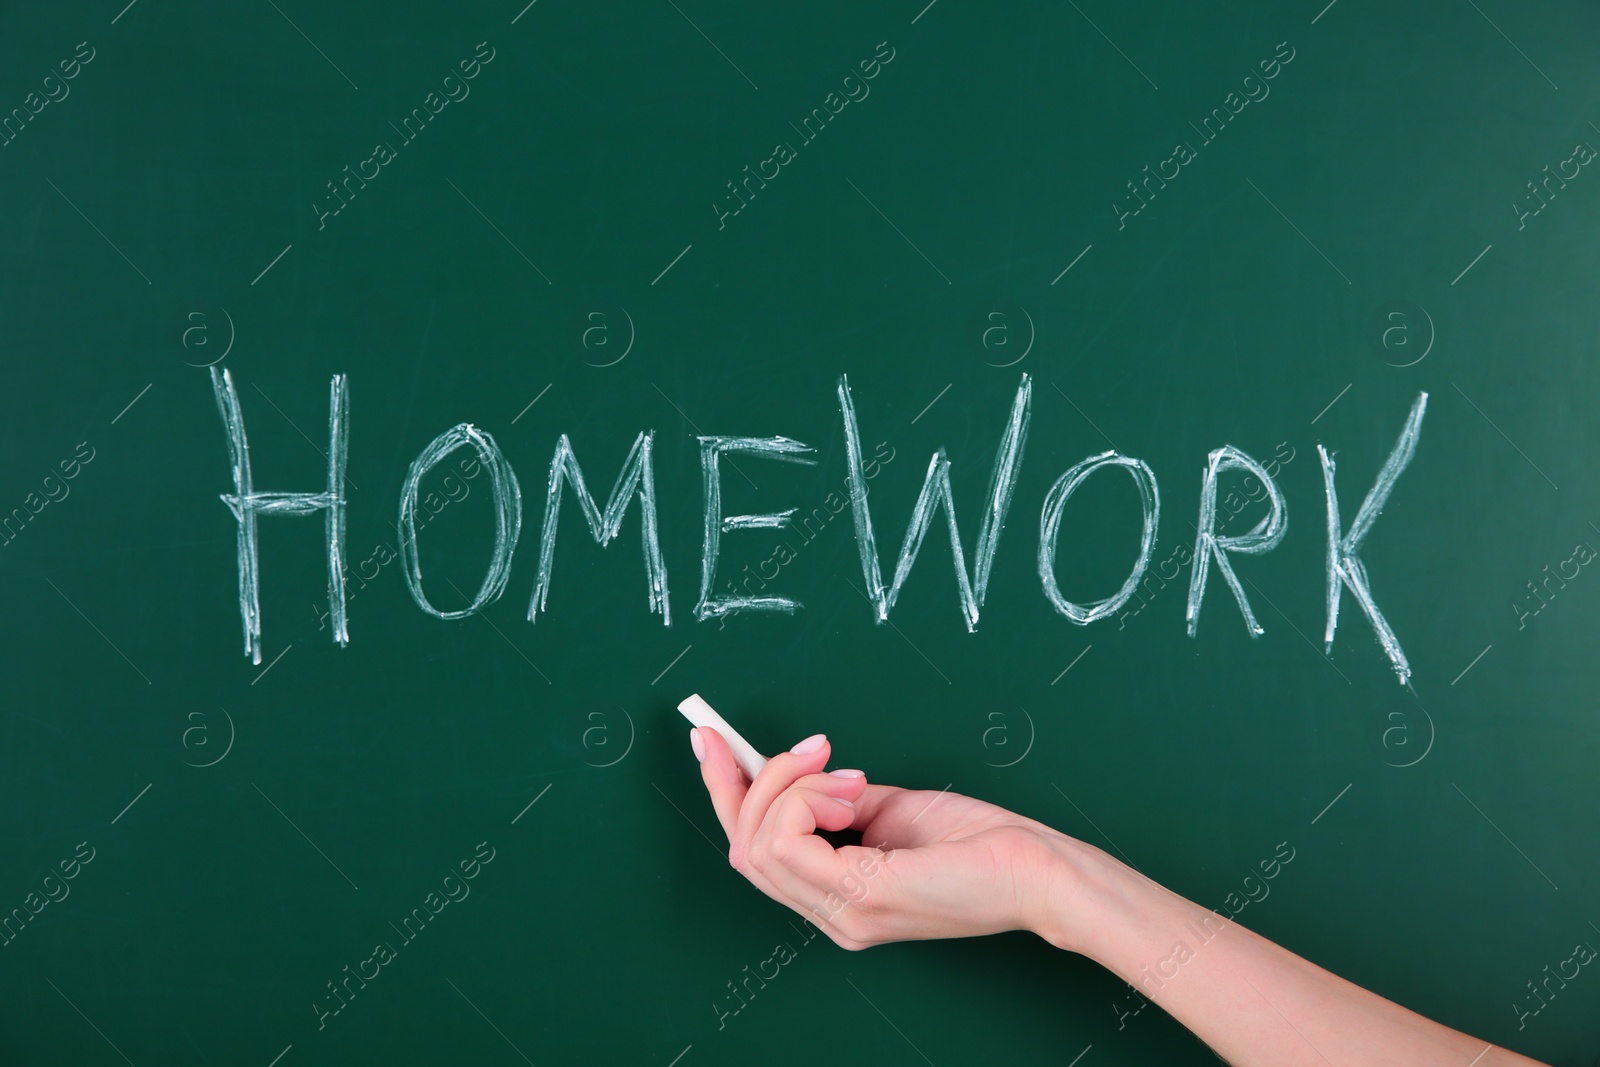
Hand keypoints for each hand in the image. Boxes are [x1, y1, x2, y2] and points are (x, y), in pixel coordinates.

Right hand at [691, 726, 1087, 949]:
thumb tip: (804, 770)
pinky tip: (849, 789)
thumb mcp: (892, 809)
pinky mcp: (861, 897)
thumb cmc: (982, 844)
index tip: (709, 739)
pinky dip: (806, 797)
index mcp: (838, 899)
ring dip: (790, 785)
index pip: (755, 853)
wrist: (1037, 871)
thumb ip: (842, 800)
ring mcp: (843, 914)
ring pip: (759, 842)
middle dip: (747, 781)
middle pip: (744, 849)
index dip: (725, 792)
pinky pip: (789, 839)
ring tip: (845, 772)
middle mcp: (832, 917)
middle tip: (801, 743)